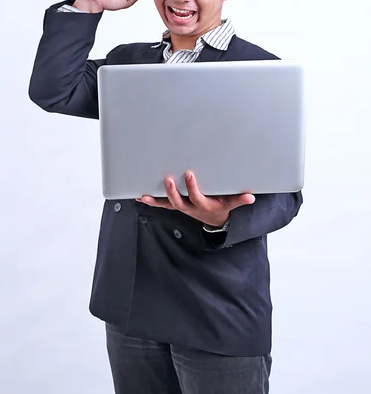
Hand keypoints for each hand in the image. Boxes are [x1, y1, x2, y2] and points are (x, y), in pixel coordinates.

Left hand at [136, 171, 254, 227]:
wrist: (213, 220)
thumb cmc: (221, 206)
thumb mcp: (231, 203)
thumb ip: (239, 200)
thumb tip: (250, 197)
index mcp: (203, 205)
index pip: (196, 196)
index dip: (192, 187)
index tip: (189, 173)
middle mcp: (190, 208)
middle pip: (178, 202)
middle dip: (172, 192)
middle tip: (167, 179)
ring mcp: (182, 208)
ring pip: (167, 205)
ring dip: (156, 200)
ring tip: (144, 195)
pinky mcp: (176, 206)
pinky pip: (162, 205)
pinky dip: (152, 201)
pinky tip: (141, 196)